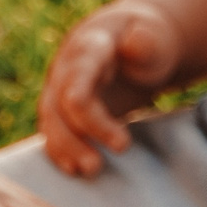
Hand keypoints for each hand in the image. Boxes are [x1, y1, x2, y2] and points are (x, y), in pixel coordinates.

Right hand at [38, 0, 184, 177]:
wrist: (129, 39)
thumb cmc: (146, 40)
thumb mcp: (155, 36)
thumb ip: (147, 42)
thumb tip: (134, 43)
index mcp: (89, 46)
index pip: (79, 78)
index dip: (91, 113)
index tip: (121, 143)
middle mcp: (67, 67)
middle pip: (59, 103)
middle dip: (76, 136)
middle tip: (99, 165)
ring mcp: (60, 87)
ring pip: (51, 120)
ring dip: (65, 147)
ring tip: (91, 170)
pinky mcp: (62, 107)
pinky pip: (52, 129)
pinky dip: (59, 150)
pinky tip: (74, 170)